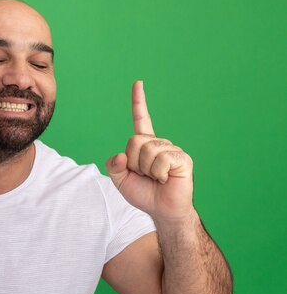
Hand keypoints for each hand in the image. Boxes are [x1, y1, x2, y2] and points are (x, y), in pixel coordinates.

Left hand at [105, 81, 193, 221]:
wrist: (162, 210)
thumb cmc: (143, 194)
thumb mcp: (120, 180)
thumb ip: (113, 166)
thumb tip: (120, 155)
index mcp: (144, 145)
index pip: (141, 120)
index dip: (138, 102)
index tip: (138, 83)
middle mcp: (159, 143)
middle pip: (134, 141)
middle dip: (133, 162)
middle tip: (144, 175)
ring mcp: (171, 149)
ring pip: (147, 151)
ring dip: (146, 170)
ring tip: (156, 178)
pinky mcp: (181, 158)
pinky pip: (161, 159)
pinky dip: (159, 172)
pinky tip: (166, 179)